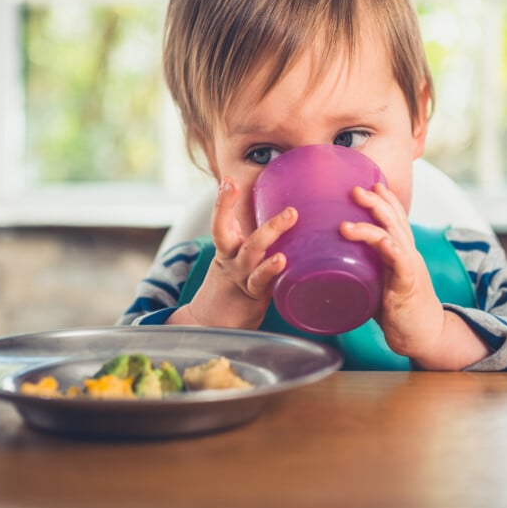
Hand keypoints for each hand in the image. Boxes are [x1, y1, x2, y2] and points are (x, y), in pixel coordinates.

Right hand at [169, 177, 296, 329]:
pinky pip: (261, 280)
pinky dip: (270, 269)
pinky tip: (282, 261)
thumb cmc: (236, 287)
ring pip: (252, 250)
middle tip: (235, 182)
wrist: (217, 326)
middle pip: (225, 230)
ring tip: (289, 215)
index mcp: (226, 248)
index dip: (222, 202)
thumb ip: (253, 239)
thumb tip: (284, 213)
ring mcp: (240, 276)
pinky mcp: (253, 295)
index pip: (219, 221)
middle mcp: (230, 259)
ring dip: (271, 231)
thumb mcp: (238, 260)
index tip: (227, 181)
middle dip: (228, 206)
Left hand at [342, 183, 488, 369]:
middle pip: (394, 220)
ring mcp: (409, 268)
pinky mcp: (409, 286)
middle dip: (375, 201)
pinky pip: (402, 263)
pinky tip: (383, 241)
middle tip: (355, 188)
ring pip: (394, 236)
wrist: (425, 337)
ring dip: (373, 223)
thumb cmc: (399, 312)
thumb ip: (363, 272)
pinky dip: (392, 249)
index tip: (369, 182)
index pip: (395, 219)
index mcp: (401, 252)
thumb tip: (330, 267)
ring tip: (349, 218)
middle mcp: (408, 254)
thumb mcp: (378, 284)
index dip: (384, 199)